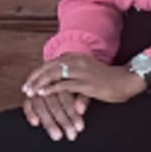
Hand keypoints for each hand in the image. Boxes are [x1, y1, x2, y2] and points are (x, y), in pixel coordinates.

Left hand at [20, 54, 145, 138]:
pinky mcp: (86, 83)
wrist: (126, 81)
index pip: (50, 63)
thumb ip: (72, 72)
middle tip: (25, 89)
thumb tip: (58, 79)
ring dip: (39, 84)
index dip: (37, 73)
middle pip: (48, 68)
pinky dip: (51, 89)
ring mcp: (81, 71)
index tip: (28, 83)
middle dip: (34, 79)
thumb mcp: (87, 70)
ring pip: (53, 75)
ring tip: (30, 92)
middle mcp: (77, 61)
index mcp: (76, 57)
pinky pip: (64, 85)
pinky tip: (43, 94)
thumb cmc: (107, 79)